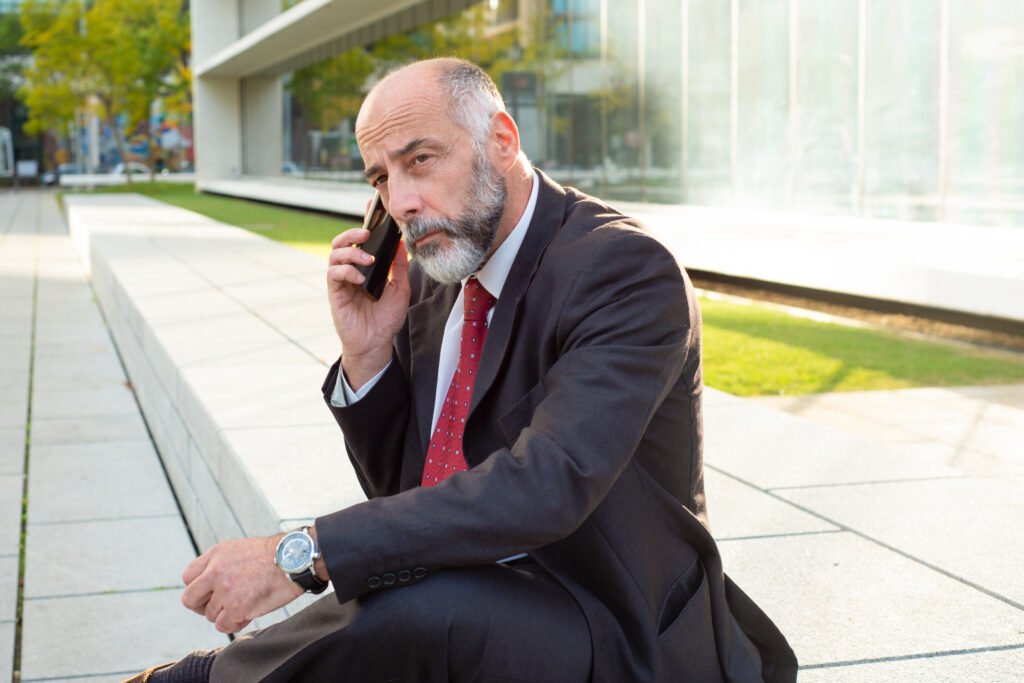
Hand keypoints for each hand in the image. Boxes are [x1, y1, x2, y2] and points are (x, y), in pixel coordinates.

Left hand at [181, 534, 301, 633]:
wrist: (294, 559)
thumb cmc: (273, 555)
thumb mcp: (239, 549)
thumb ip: (219, 564)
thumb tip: (208, 585)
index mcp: (215, 555)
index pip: (188, 577)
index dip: (199, 588)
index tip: (210, 592)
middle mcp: (215, 572)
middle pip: (190, 599)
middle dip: (202, 606)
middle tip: (219, 606)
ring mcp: (224, 590)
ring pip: (209, 615)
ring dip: (225, 614)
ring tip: (244, 606)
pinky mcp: (236, 607)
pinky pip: (223, 625)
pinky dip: (234, 623)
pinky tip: (247, 615)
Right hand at [327, 225, 410, 388]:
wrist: (377, 344)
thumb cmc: (387, 318)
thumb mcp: (401, 289)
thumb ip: (399, 267)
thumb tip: (402, 243)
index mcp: (367, 266)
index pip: (363, 240)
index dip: (365, 220)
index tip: (370, 203)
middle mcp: (351, 269)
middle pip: (342, 241)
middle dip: (352, 232)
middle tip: (366, 233)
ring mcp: (341, 280)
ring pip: (335, 253)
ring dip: (351, 251)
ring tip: (368, 259)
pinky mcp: (334, 292)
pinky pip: (333, 273)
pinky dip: (346, 270)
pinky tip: (360, 278)